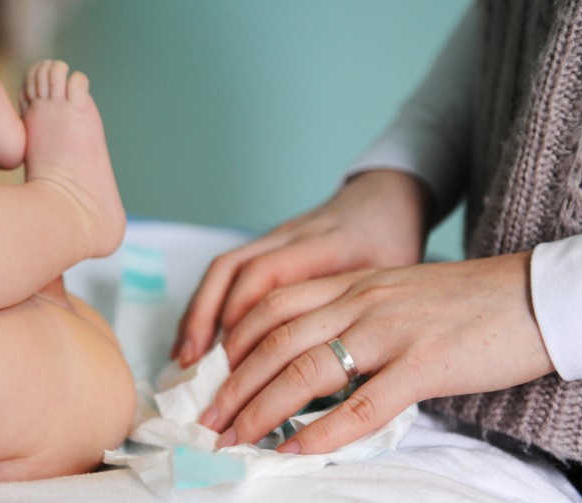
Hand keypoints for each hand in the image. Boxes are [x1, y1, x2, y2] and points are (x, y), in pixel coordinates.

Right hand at [172, 170, 434, 366]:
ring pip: (223, 268)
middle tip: (194, 364)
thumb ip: (365, 315)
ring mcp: (275, 236)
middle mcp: (293, 235)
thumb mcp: (396, 277)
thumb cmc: (393, 245)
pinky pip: (227, 271)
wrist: (385, 199)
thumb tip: (337, 381)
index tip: (231, 360)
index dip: (244, 315)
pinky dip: (207, 305)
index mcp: (329, 244)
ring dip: (199, 313)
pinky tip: (198, 339)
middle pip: (235, 268)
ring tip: (185, 357)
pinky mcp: (266, 242)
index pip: (271, 273)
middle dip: (207, 318)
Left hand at [197, 252, 554, 453]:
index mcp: (352, 284)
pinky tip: (293, 449)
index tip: (210, 376)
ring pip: (305, 371)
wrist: (532, 295)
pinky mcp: (423, 365)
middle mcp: (361, 302)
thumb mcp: (394, 292)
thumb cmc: (463, 301)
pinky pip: (361, 405)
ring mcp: (389, 332)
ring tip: (233, 438)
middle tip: (207, 418)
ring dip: (261, 409)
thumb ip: (351, 314)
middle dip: (233, 384)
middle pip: (275, 342)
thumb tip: (310, 354)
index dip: (233, 342)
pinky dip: (320, 431)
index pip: (273, 307)